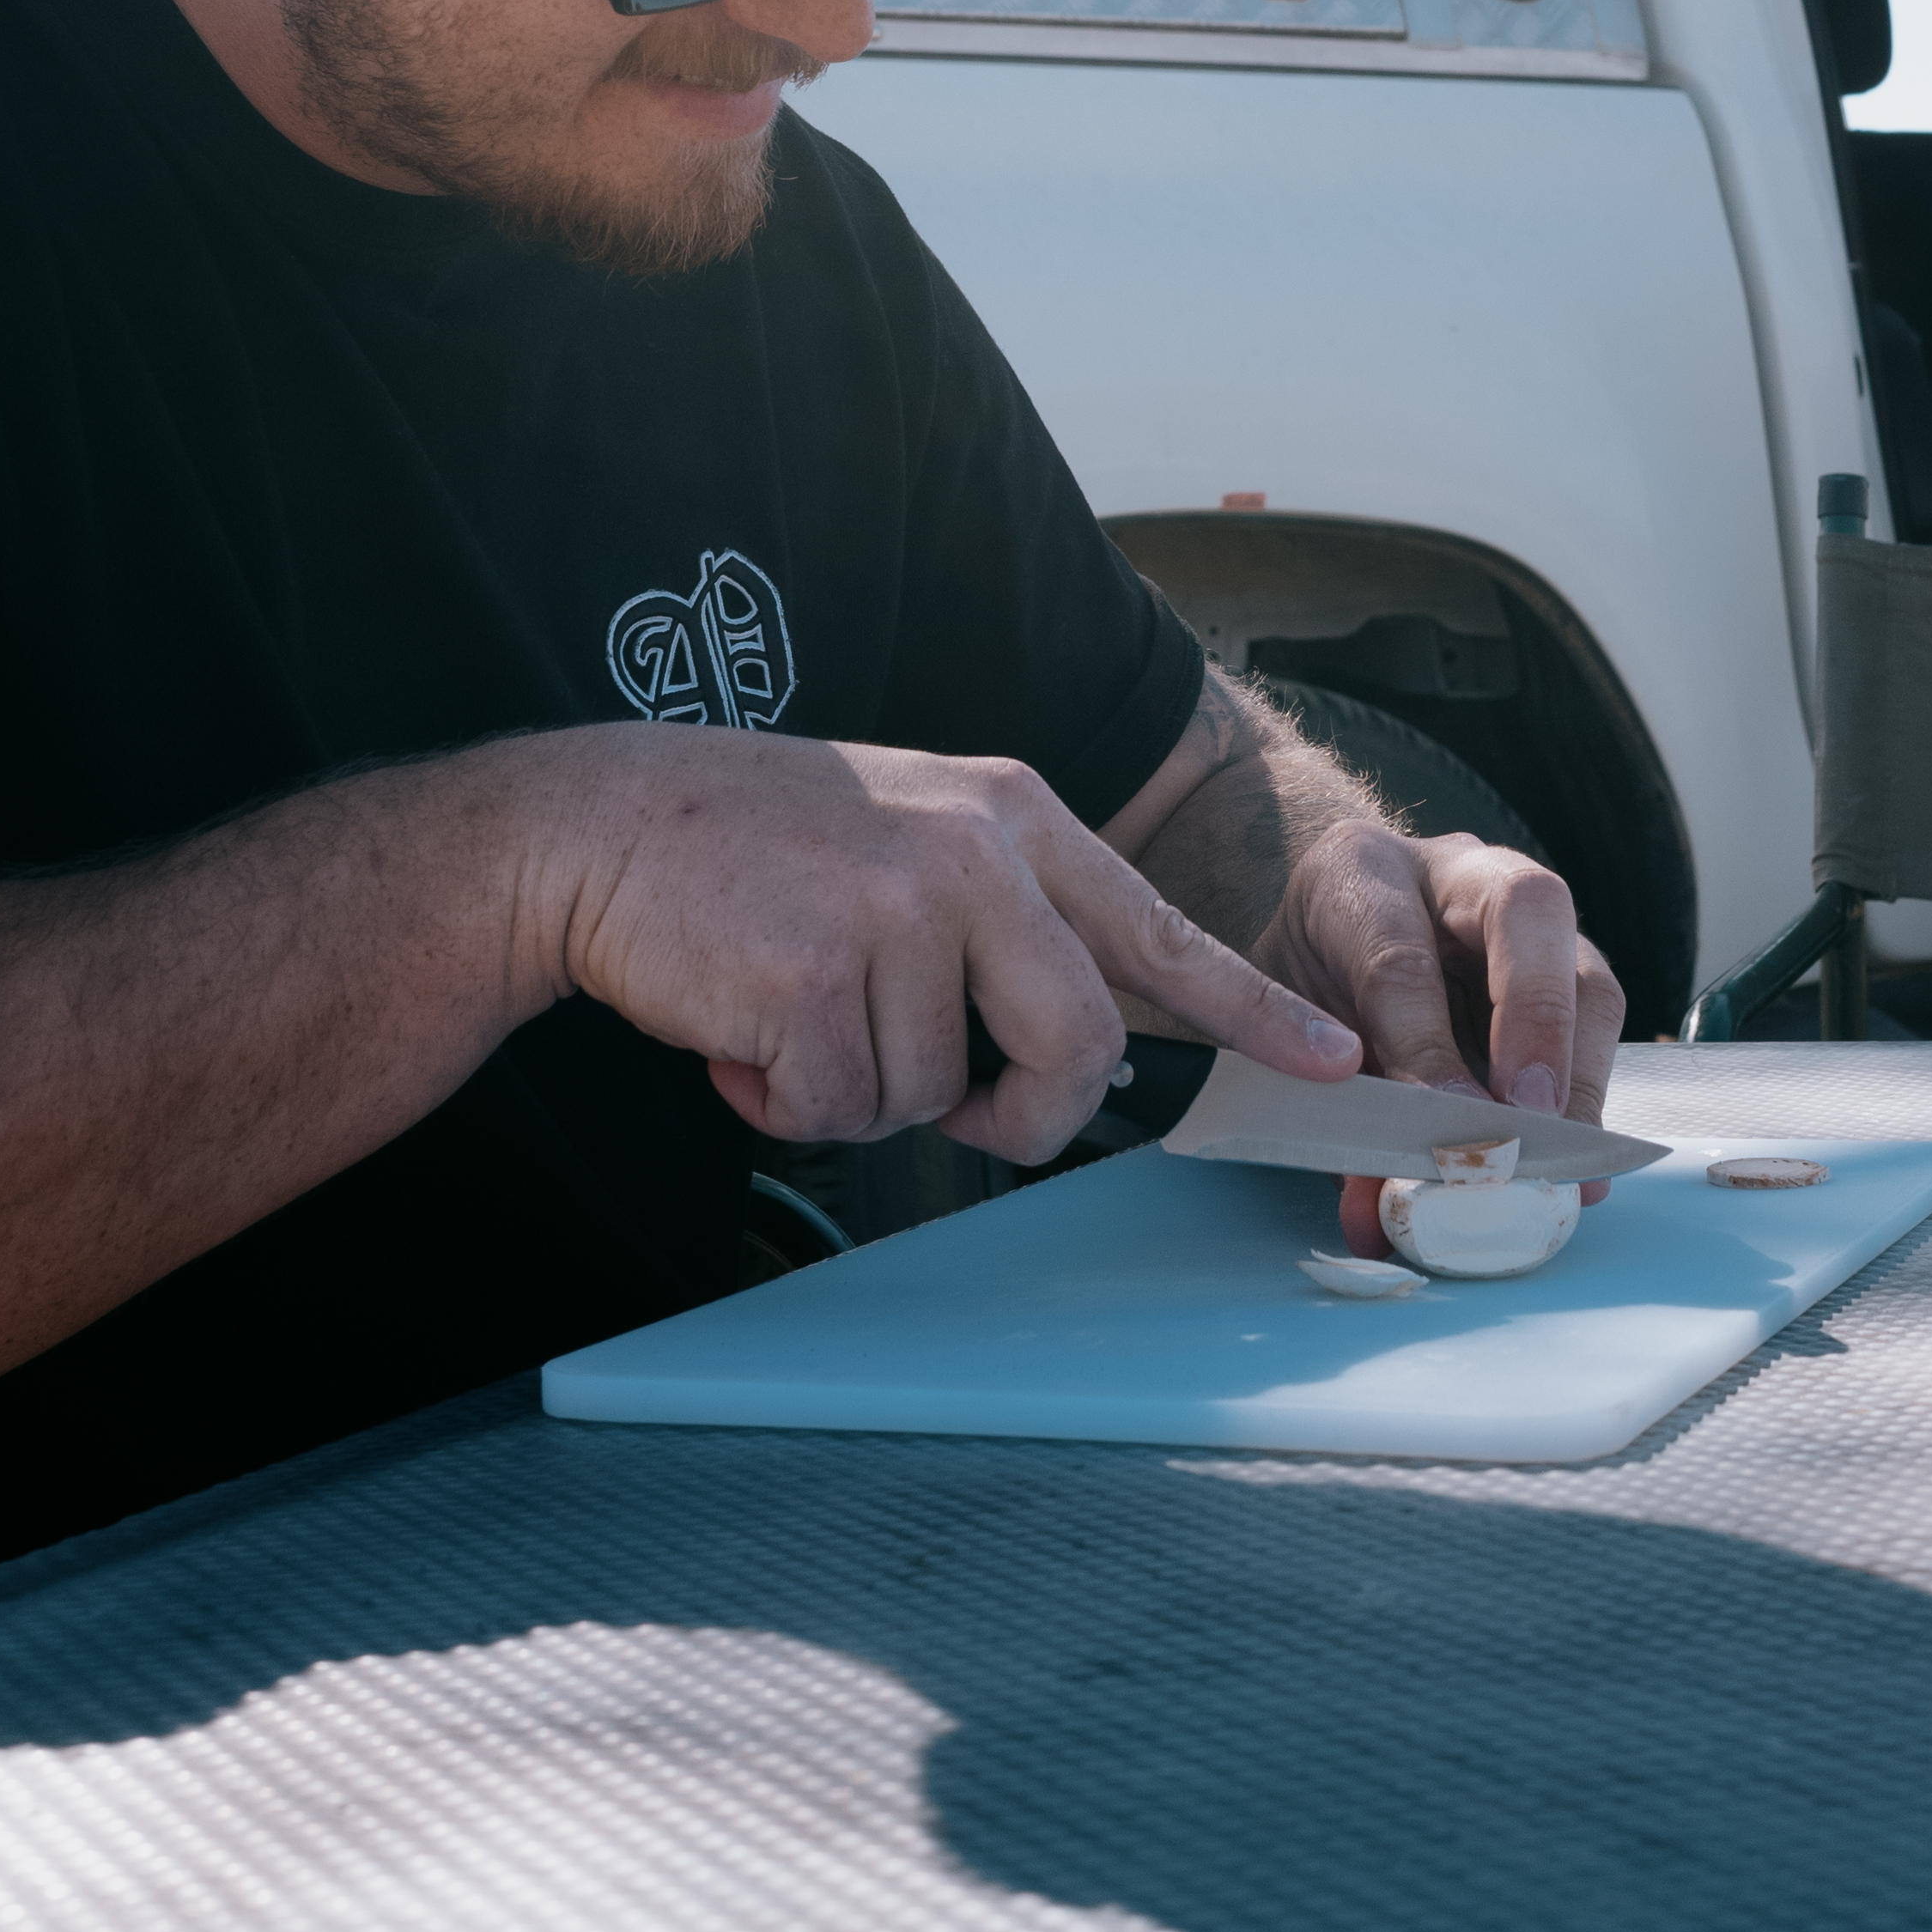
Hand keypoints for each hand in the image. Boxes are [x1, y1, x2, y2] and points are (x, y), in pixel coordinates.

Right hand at [536, 727, 1359, 1166]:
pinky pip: (835, 1108)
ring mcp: (895, 906)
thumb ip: (1005, 920)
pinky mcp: (812, 972)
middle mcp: (974, 851)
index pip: (1156, 926)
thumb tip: (1087, 1051)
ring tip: (788, 1011)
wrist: (598, 824)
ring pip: (932, 1096)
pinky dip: (780, 1100)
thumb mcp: (914, 838)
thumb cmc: (757, 850)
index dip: (1247, 1007)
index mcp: (1011, 814)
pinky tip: (736, 1030)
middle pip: (1074, 1048)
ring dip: (854, 1092)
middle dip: (1018, 1117)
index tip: (1333, 1060)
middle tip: (948, 1114)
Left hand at [1250, 820, 1624, 1253]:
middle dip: (1537, 1016)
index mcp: (1359, 873)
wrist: (1325, 941)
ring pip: (1585, 968)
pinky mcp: (1563, 964)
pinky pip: (1596, 1022)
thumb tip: (1373, 1218)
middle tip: (1531, 1117)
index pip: (1398, 956)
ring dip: (1580, 1072)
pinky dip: (1588, 1097)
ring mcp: (1521, 914)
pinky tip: (1574, 1164)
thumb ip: (1328, 1116)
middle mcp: (1454, 872)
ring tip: (1562, 1161)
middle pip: (1528, 904)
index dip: (1424, 1048)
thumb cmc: (1303, 989)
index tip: (1445, 1127)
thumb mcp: (1287, 1039)